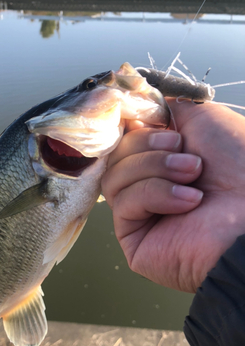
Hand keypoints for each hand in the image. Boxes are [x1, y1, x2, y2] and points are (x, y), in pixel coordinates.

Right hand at [102, 100, 244, 292]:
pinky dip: (155, 194)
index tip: (150, 118)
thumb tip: (131, 111)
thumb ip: (161, 109)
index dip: (130, 123)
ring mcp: (137, 212)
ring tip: (192, 177)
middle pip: (115, 154)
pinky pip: (123, 202)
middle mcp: (146, 182)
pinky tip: (189, 202)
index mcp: (159, 155)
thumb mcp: (200, 117)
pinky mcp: (132, 236)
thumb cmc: (239, 163)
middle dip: (148, 147)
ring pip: (114, 177)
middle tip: (187, 155)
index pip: (123, 135)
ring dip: (154, 169)